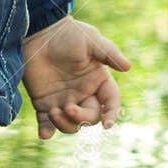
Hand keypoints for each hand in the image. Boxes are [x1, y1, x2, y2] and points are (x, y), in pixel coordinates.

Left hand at [21, 16, 131, 139]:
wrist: (39, 33)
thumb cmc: (68, 34)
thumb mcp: (91, 40)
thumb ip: (109, 53)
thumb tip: (128, 67)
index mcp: (98, 81)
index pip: (110, 102)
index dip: (111, 114)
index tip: (108, 124)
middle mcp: (84, 94)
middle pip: (90, 118)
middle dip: (81, 118)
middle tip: (68, 107)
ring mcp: (64, 101)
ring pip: (70, 125)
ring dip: (64, 124)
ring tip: (53, 111)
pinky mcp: (45, 104)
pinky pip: (47, 124)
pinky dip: (46, 131)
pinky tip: (44, 134)